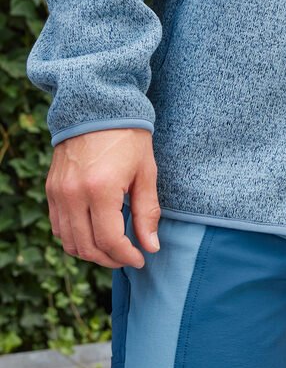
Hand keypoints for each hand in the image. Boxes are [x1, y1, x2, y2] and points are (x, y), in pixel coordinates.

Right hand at [46, 127, 160, 268]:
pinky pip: (58, 226)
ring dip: (91, 252)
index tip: (141, 260)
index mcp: (100, 189)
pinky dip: (75, 238)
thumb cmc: (128, 138)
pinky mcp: (51, 189)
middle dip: (110, 259)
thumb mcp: (146, 173)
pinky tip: (94, 234)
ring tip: (113, 249)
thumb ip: (147, 212)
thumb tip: (151, 246)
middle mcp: (73, 194)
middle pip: (87, 246)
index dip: (126, 256)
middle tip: (128, 258)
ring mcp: (58, 192)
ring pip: (69, 241)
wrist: (98, 108)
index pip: (110, 240)